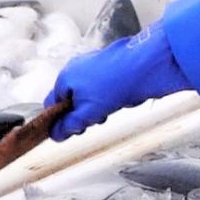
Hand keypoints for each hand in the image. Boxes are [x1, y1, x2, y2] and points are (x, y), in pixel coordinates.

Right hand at [46, 22, 190, 140]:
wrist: (147, 65)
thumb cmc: (115, 84)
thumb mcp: (88, 112)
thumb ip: (70, 124)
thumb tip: (56, 134)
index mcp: (65, 76)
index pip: (52, 103)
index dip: (59, 120)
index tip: (71, 131)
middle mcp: (77, 68)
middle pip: (71, 99)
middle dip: (80, 114)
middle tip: (92, 122)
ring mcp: (95, 66)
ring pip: (88, 94)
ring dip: (95, 107)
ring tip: (106, 112)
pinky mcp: (112, 67)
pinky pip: (103, 87)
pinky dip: (107, 97)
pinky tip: (118, 101)